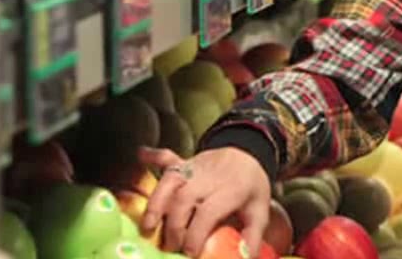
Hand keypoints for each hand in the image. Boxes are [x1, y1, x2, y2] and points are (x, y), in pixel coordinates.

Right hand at [139, 146, 271, 256]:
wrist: (251, 152)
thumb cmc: (252, 188)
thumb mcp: (260, 212)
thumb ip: (252, 237)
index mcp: (232, 190)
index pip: (209, 212)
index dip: (196, 233)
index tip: (189, 253)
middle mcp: (210, 177)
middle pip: (185, 198)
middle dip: (174, 226)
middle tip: (170, 247)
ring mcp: (196, 167)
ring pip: (171, 180)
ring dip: (156, 203)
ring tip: (147, 227)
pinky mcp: (185, 161)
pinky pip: (168, 157)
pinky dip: (154, 157)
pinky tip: (141, 155)